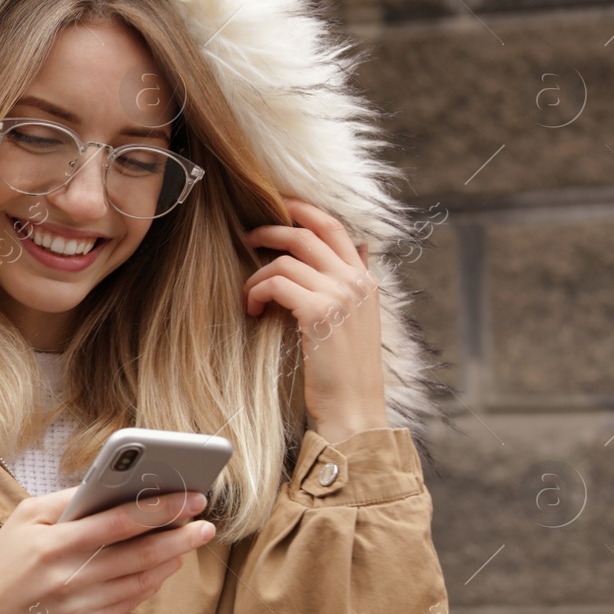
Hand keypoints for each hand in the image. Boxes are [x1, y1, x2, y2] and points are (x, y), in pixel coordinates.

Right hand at [0, 489, 214, 613]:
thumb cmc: (5, 560)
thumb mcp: (24, 517)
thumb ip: (68, 500)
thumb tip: (112, 486)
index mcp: (56, 543)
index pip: (121, 521)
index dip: (161, 508)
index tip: (191, 497)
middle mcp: (72, 576)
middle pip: (141, 553)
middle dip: (180, 535)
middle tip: (206, 522)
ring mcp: (83, 605)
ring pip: (143, 580)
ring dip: (172, 559)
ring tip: (191, 541)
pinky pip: (132, 601)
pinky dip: (153, 582)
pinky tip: (165, 567)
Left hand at [240, 197, 388, 442]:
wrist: (354, 409)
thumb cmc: (347, 372)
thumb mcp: (358, 320)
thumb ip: (355, 282)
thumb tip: (362, 247)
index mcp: (365, 280)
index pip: (335, 227)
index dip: (304, 209)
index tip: (280, 203)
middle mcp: (356, 281)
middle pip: (307, 232)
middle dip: (272, 228)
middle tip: (248, 235)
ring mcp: (340, 295)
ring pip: (286, 260)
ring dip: (257, 275)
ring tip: (250, 297)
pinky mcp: (319, 313)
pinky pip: (277, 283)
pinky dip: (257, 292)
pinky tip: (253, 309)